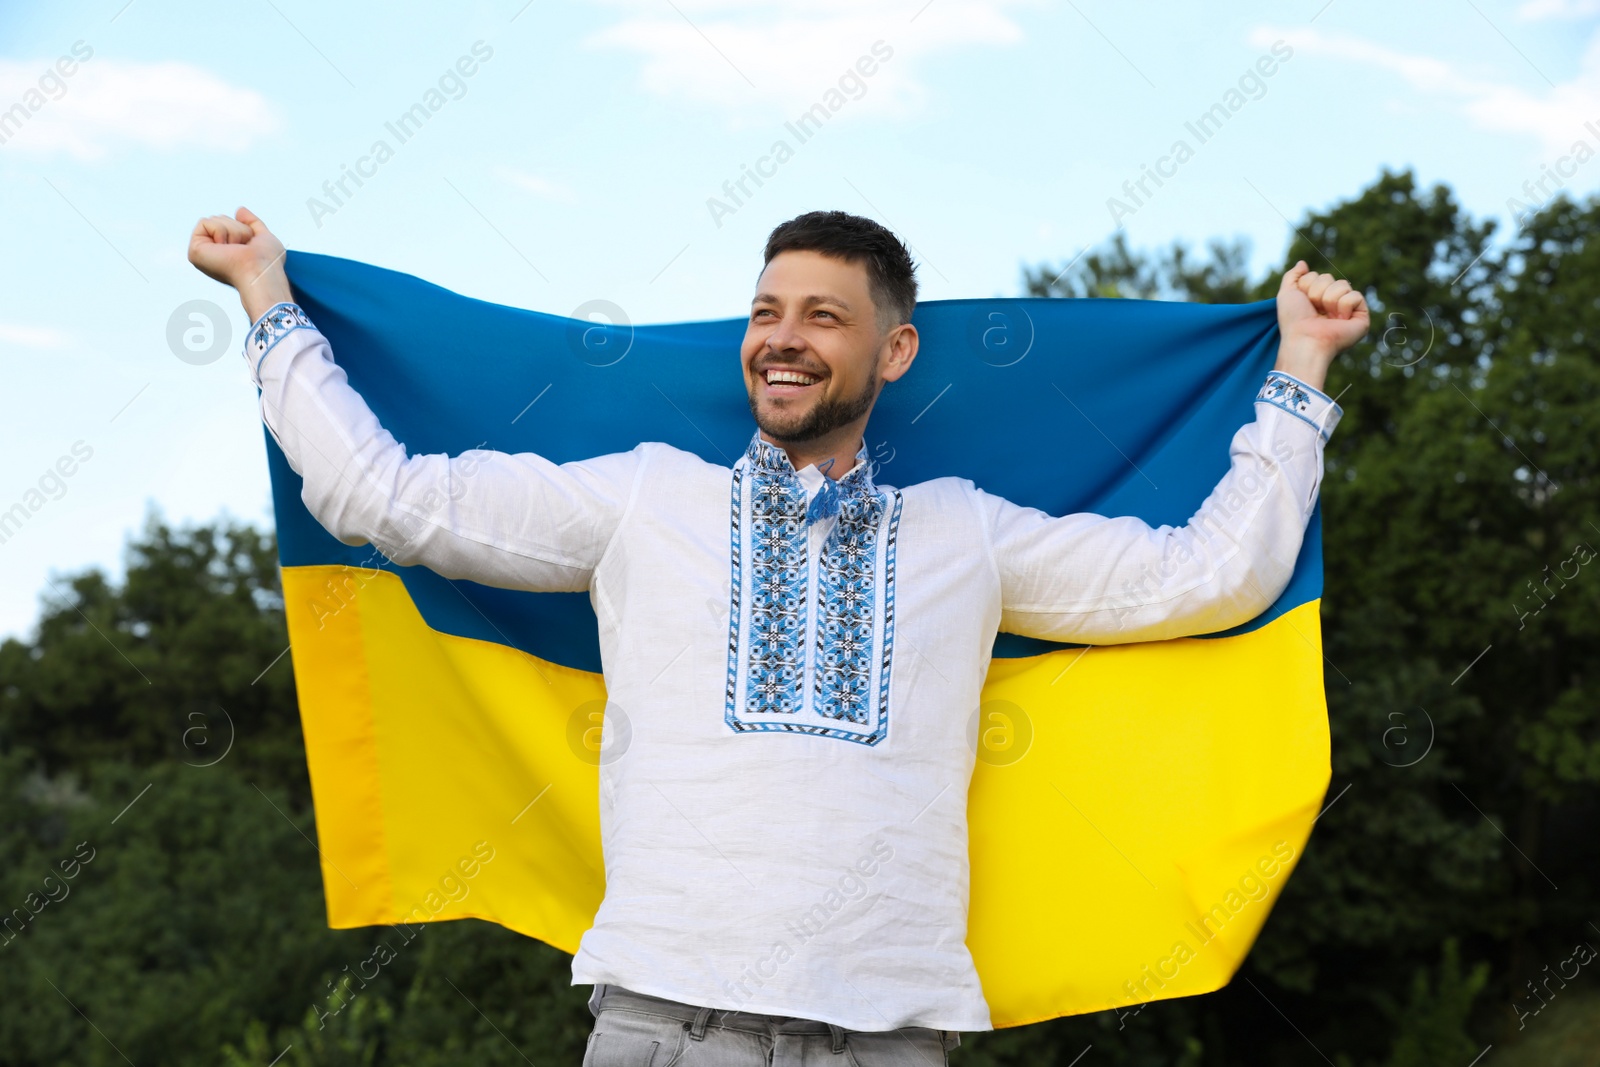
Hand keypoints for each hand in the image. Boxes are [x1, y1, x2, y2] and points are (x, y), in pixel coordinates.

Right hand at [187, 207, 291, 322]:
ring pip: (215, 219)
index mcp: (228, 252)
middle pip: (222, 219)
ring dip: (233, 232)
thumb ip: (253, 223)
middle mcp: (214, 253)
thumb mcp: (265, 237)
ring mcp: (203, 252)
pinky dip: (221, 231)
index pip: (231, 223)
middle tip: (243, 248)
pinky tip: (226, 248)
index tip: (251, 246)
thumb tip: (239, 210)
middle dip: (238, 229)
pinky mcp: (195, 250)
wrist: (262, 272)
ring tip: (236, 250)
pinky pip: (205, 222)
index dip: (245, 229)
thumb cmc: (267, 262)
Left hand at [1272, 260, 1370, 392]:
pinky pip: (1355, 295)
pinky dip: (1344, 306)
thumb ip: (1292, 276)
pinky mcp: (1361, 316)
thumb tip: (1303, 263)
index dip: (1307, 286)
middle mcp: (1332, 302)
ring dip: (1329, 299)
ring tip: (1326, 317)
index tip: (1303, 303)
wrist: (1305, 340)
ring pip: (1343, 284)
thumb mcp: (1286, 294)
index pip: (1317, 276)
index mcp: (1317, 298)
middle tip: (1315, 311)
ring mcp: (1347, 309)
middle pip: (1329, 278)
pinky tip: (1339, 320)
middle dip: (1317, 292)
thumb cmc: (1294, 321)